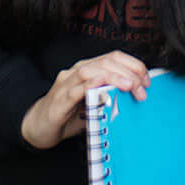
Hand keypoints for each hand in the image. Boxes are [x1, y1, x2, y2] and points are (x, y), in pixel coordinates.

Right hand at [17, 52, 150, 149]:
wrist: (37, 127)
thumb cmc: (67, 115)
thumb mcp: (94, 105)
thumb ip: (111, 98)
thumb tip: (136, 98)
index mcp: (87, 71)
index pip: (113, 57)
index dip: (133, 65)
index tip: (147, 81)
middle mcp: (76, 73)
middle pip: (105, 62)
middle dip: (128, 73)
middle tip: (142, 90)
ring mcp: (66, 85)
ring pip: (91, 71)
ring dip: (114, 77)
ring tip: (129, 87)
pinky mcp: (59, 100)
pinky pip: (75, 89)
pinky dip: (90, 85)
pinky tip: (102, 85)